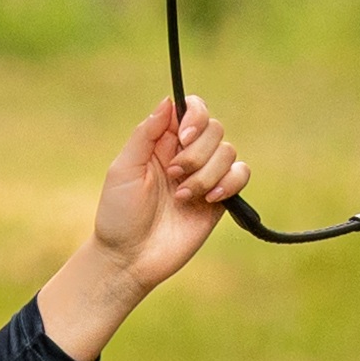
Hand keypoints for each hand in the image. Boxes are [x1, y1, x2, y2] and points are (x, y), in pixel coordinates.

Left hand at [39, 96, 248, 360]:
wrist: (130, 259)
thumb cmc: (118, 215)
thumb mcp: (123, 169)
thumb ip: (146, 134)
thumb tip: (168, 101)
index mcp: (162, 143)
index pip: (191, 110)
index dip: (195, 115)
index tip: (184, 135)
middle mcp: (187, 156)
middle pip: (214, 128)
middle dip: (197, 152)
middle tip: (174, 175)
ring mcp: (205, 177)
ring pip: (228, 151)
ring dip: (206, 173)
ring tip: (182, 197)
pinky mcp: (220, 200)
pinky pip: (241, 175)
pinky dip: (229, 183)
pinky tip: (210, 199)